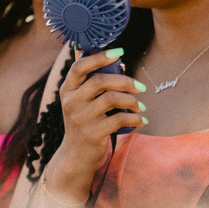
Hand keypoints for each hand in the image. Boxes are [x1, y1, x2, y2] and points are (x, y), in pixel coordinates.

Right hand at [46, 47, 146, 197]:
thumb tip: (117, 60)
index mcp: (67, 90)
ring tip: (140, 107)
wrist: (76, 155)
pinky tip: (141, 120)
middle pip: (100, 81)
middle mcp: (70, 102)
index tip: (119, 51)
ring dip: (132, 101)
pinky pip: (119, 119)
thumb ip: (94, 83)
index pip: (79, 67)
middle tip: (140, 87)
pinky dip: (135, 118)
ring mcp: (80, 118)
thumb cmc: (85, 122)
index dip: (99, 57)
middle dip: (125, 81)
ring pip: (112, 99)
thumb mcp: (81, 102)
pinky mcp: (92, 133)